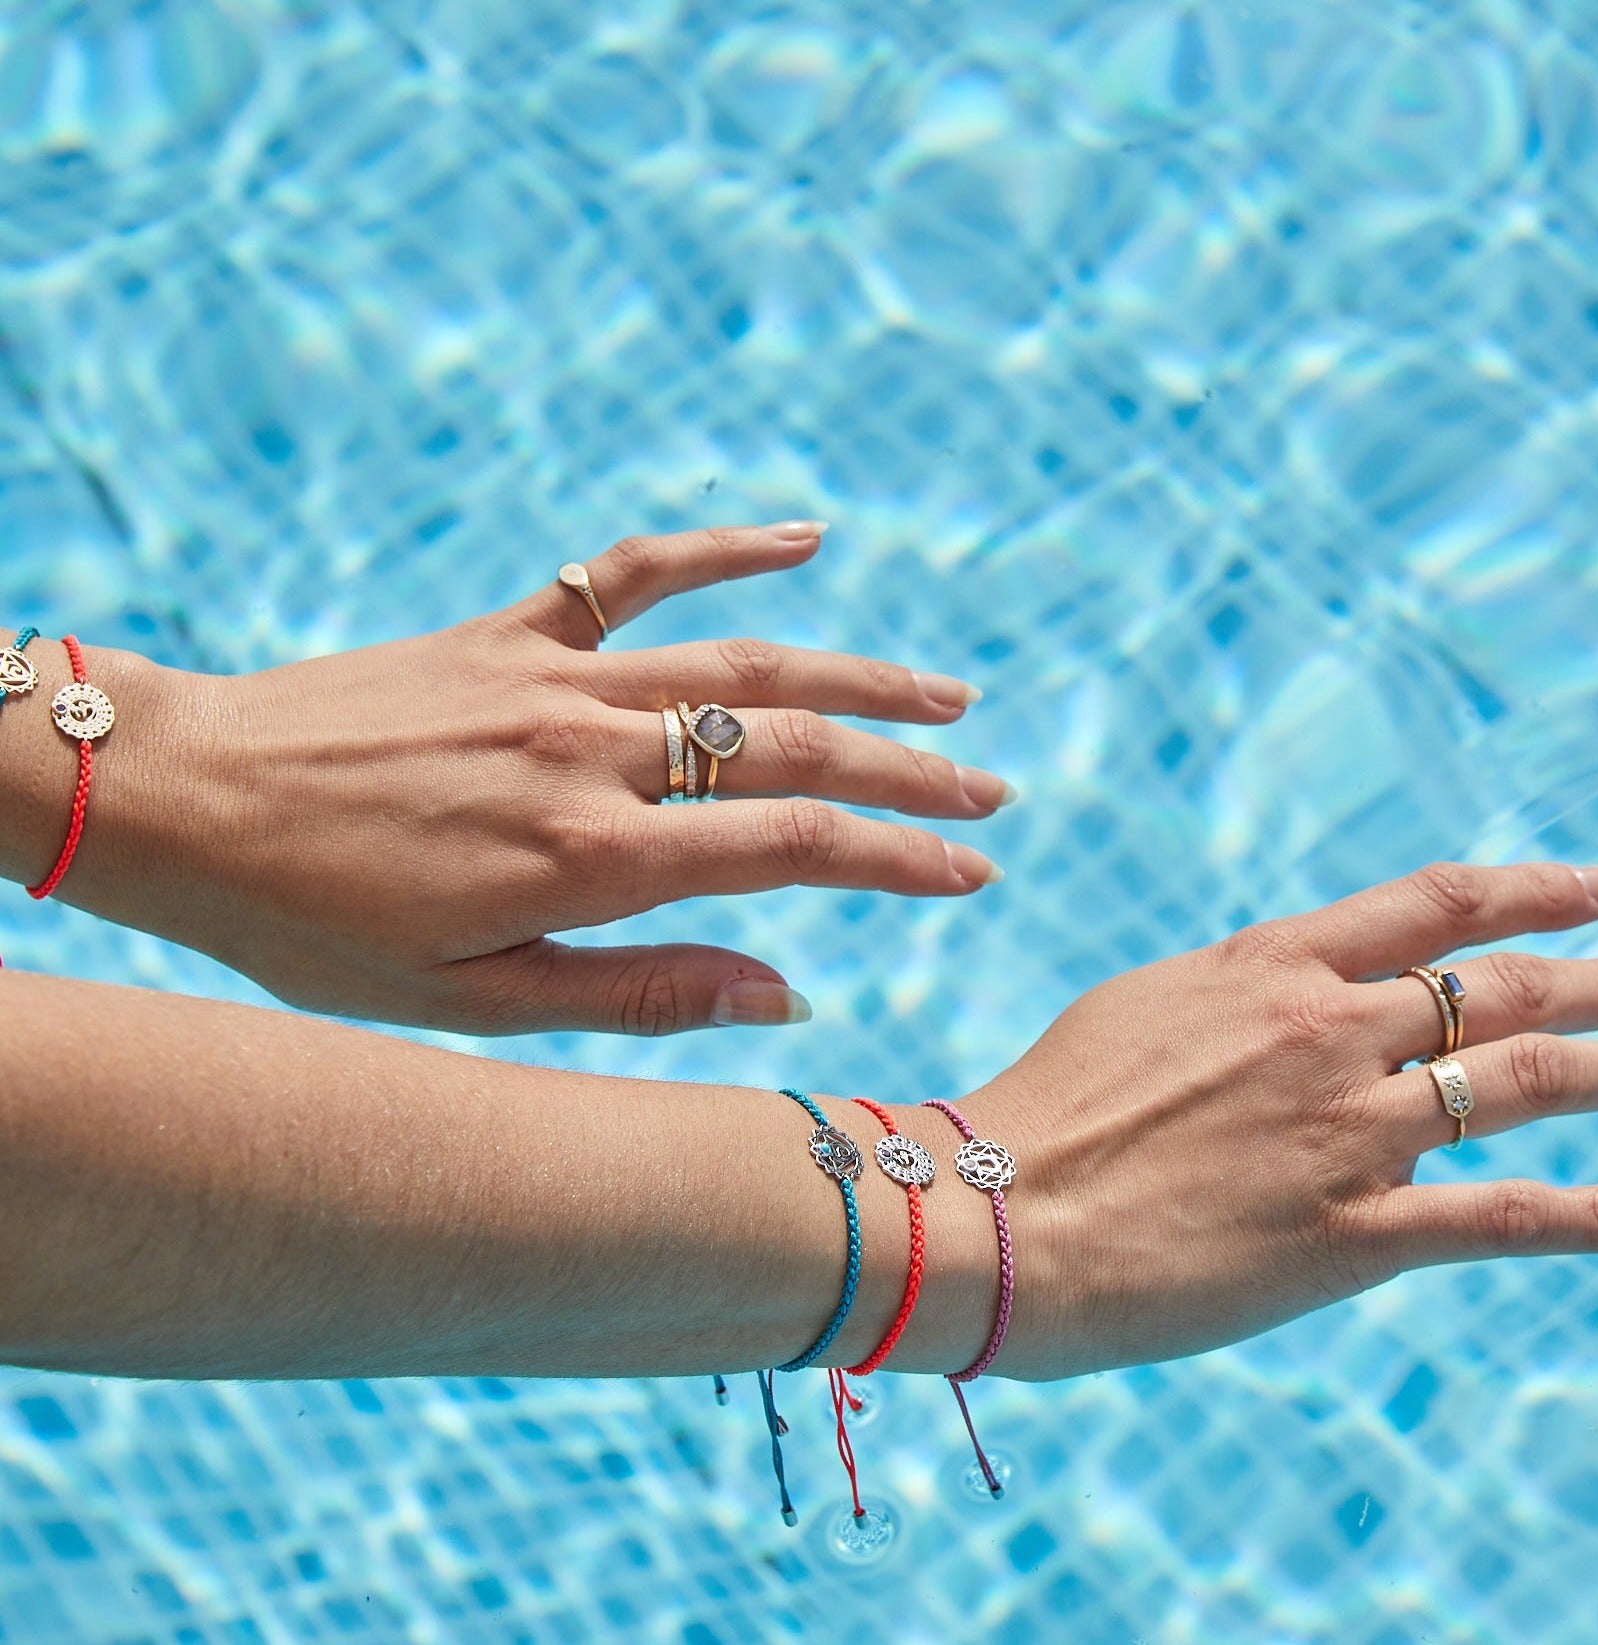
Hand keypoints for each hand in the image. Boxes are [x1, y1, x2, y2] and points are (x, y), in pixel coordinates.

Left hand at [57, 523, 1011, 1033]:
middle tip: (993, 789)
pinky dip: (723, 548)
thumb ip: (641, 990)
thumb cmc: (317, 926)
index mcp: (591, 858)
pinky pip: (635, 572)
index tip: (974, 866)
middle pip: (792, 744)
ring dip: (858, 672)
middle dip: (909, 769)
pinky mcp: (512, 629)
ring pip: (741, 660)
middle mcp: (593, 754)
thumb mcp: (475, 1001)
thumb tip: (783, 989)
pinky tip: (804, 537)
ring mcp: (556, 678)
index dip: (898, 855)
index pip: (791, 846)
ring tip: (947, 693)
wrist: (185, 801)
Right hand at [951, 861, 1597, 1379]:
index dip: (1529, 890)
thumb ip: (1241, 1003)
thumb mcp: (1145, 1009)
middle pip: (1507, 989)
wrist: (998, 1210)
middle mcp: (1329, 1032)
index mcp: (1270, 967)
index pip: (1434, 907)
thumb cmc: (1047, 1103)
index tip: (1597, 888)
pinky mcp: (1353, 1235)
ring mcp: (1349, 1131)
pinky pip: (1505, 1217)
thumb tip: (1312, 1023)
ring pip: (1531, 1083)